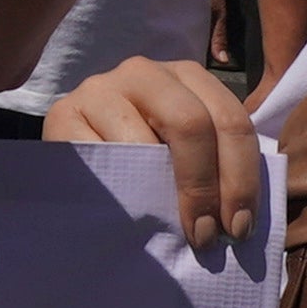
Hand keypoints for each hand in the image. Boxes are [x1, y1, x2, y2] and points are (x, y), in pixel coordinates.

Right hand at [45, 58, 267, 250]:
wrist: (81, 159)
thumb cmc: (144, 161)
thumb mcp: (184, 151)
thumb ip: (215, 161)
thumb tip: (244, 213)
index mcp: (186, 77)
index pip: (229, 119)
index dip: (241, 177)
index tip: (239, 227)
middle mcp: (145, 71)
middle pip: (191, 123)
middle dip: (205, 186)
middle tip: (206, 236)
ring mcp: (101, 88)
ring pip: (143, 141)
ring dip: (161, 195)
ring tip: (169, 231)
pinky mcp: (62, 113)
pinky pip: (99, 156)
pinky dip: (118, 189)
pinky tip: (129, 214)